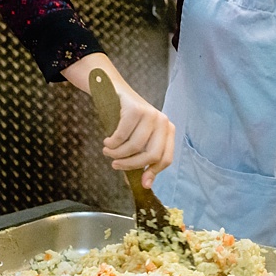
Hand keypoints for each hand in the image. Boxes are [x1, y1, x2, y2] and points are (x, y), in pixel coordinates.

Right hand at [62, 53, 174, 188]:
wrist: (113, 90)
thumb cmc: (126, 120)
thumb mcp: (138, 139)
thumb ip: (143, 158)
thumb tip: (145, 185)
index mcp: (168, 131)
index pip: (166, 158)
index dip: (153, 173)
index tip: (142, 183)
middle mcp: (163, 122)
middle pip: (152, 155)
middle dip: (131, 165)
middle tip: (115, 165)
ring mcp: (151, 114)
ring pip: (135, 147)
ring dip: (116, 153)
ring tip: (108, 151)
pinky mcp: (136, 109)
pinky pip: (122, 135)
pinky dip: (111, 142)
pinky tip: (107, 141)